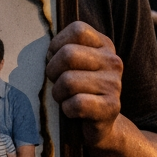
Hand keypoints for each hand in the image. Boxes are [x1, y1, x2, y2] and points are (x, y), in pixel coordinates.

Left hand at [45, 22, 122, 143]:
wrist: (101, 126)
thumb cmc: (79, 91)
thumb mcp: (75, 65)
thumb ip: (63, 49)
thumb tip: (41, 46)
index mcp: (104, 45)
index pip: (77, 30)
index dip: (57, 44)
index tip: (54, 59)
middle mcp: (113, 61)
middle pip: (68, 54)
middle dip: (53, 71)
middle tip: (56, 82)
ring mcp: (114, 84)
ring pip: (68, 81)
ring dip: (58, 94)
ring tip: (65, 98)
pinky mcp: (112, 107)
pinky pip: (76, 104)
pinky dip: (67, 109)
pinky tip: (73, 112)